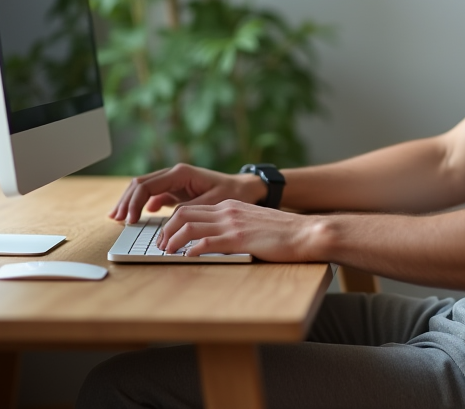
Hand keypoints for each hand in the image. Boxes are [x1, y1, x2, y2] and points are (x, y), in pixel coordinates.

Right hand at [109, 164, 262, 223]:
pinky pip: (152, 195)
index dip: (134, 203)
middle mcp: (174, 174)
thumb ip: (190, 210)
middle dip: (126, 201)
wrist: (245, 189)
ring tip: (118, 218)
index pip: (147, 185)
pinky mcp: (176, 190)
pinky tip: (134, 216)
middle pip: (140, 184)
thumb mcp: (213, 203)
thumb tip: (169, 219)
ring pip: (143, 188)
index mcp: (180, 173)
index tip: (129, 220)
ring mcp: (174, 181)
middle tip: (116, 220)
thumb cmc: (232, 194)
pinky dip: (141, 205)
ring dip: (130, 202)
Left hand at [157, 200, 323, 261]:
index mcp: (230, 206)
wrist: (305, 232)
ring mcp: (232, 224)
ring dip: (173, 240)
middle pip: (184, 214)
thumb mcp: (254, 222)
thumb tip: (217, 239)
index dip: (173, 221)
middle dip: (166, 229)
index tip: (166, 235)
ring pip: (189, 226)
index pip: (192, 208)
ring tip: (166, 252)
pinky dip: (191, 250)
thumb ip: (236, 226)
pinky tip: (187, 257)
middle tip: (160, 244)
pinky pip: (206, 242)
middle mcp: (227, 211)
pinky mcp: (238, 239)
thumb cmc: (283, 233)